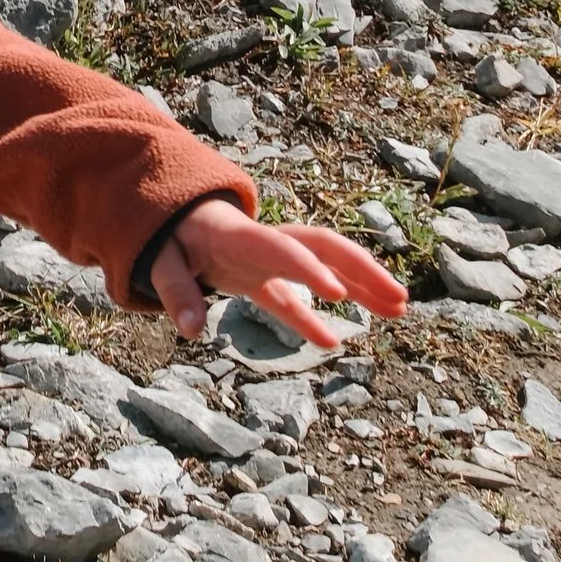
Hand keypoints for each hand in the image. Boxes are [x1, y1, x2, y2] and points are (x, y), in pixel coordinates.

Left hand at [151, 201, 406, 352]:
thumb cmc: (168, 237)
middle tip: (399, 298)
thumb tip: (192, 330)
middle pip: (325, 249)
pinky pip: (295, 298)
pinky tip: (335, 343)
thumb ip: (176, 291)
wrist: (167, 218)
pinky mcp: (261, 277)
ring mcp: (268, 260)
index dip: (311, 270)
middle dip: (364, 270)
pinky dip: (313, 319)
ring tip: (398, 311)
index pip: (285, 249)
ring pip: (325, 268)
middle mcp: (266, 244)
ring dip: (361, 287)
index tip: (339, 297)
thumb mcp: (161, 260)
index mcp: (242, 237)